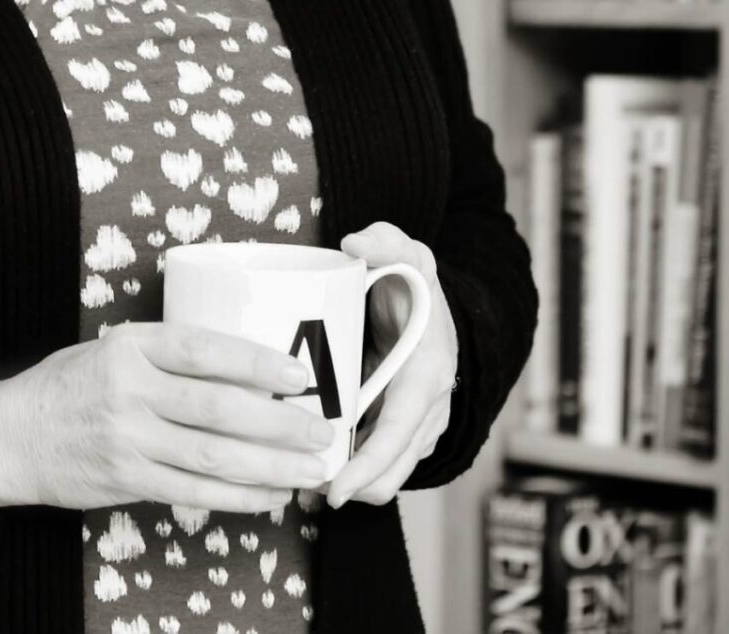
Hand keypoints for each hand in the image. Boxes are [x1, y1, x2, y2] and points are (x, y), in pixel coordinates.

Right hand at [0, 321, 339, 514]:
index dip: (256, 362)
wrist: (9, 436)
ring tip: (308, 469)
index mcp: (131, 346)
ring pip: (212, 457)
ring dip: (268, 466)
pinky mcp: (126, 480)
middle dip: (278, 424)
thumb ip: (169, 354)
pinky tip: (269, 495)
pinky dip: (237, 497)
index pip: (204, 349)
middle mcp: (130, 392)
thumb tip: (248, 366)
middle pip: (218, 409)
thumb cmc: (70, 385)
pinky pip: (192, 492)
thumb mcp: (115, 348)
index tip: (299, 375)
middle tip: (320, 431)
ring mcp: (127, 440)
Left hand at [326, 222, 459, 507]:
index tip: (334, 489)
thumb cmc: (413, 284)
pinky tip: (313, 463)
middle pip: (392, 470)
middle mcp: (431, 408)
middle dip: (348, 487)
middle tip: (295, 484)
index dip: (368, 464)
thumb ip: (385, 240)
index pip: (400, 431)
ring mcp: (422, 427)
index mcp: (429, 373)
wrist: (432, 308)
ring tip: (298, 477)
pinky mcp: (406, 435)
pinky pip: (380, 468)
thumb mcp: (405, 252)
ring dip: (347, 484)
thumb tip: (354, 242)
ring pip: (386, 478)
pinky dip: (351, 474)